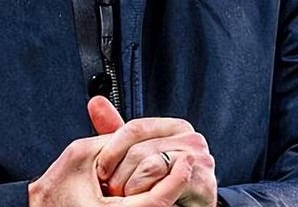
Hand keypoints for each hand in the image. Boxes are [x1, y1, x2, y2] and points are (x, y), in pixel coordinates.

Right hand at [28, 125, 192, 206]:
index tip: (186, 161)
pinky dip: (153, 199)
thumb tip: (140, 134)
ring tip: (177, 170)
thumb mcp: (83, 154)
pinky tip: (157, 183)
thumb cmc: (56, 186)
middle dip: (176, 185)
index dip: (175, 180)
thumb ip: (113, 142)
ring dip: (165, 192)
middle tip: (188, 163)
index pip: (156, 201)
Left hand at [89, 97, 216, 206]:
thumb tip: (95, 101)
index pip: (135, 127)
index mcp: (175, 128)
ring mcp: (198, 160)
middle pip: (141, 149)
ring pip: (150, 166)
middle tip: (111, 190)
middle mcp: (191, 139)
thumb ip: (117, 131)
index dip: (112, 149)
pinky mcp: (202, 183)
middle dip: (120, 174)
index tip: (101, 170)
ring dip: (131, 187)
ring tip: (126, 198)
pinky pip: (164, 184)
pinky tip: (143, 201)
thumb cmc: (163, 185)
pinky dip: (147, 195)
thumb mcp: (139, 155)